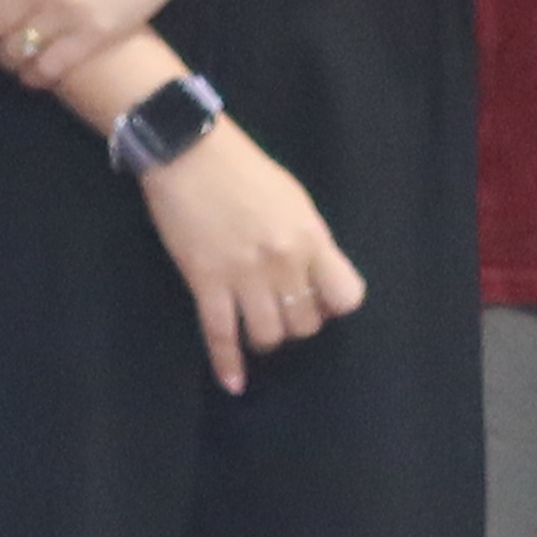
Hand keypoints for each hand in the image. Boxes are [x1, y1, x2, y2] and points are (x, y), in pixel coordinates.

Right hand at [132, 119, 366, 396]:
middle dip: (297, 323)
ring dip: (266, 338)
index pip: (345, 296)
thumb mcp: (295, 201)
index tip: (321, 299)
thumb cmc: (246, 171)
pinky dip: (228, 365)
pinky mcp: (205, 284)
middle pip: (304, 323)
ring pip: (267, 336)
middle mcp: (283, 262)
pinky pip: (220, 336)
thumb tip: (318, 277)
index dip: (334, 305)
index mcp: (311, 238)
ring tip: (258, 327)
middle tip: (282, 309)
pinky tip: (234, 382)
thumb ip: (311, 241)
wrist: (190, 154)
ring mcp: (243, 276)